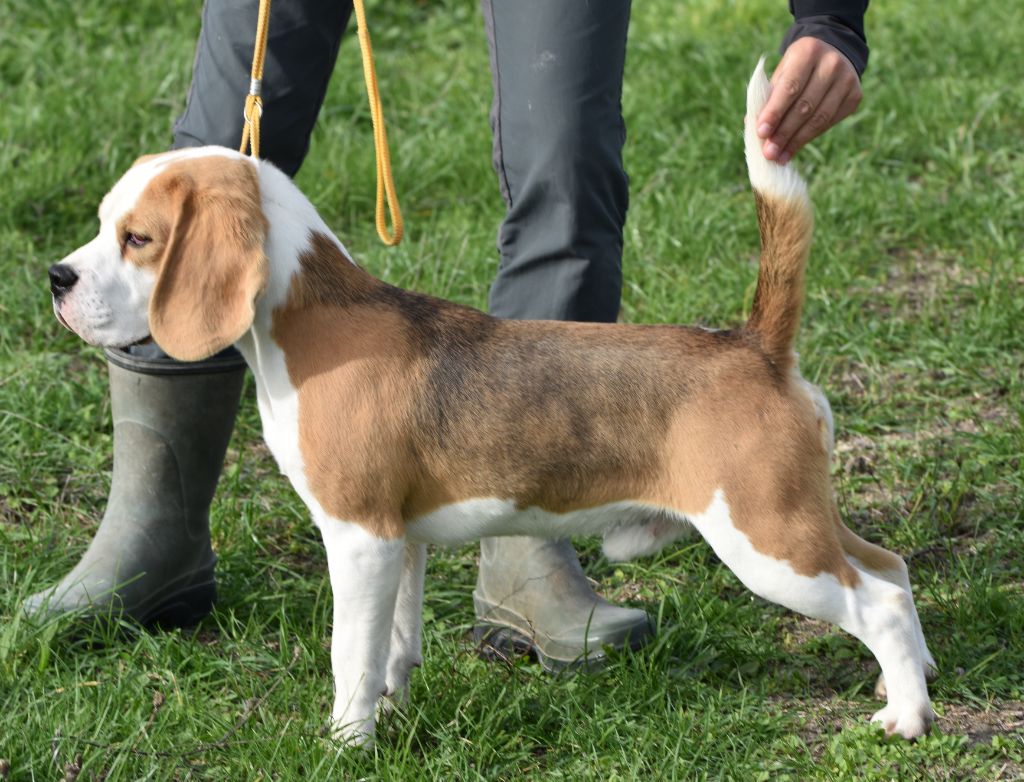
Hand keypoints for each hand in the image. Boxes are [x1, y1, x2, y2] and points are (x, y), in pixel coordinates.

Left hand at [756, 37, 861, 164]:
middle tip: (768, 152)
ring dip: (796, 141)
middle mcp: (831, 63)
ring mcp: (847, 80)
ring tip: (779, 156)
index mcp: (808, 51)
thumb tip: (753, 128)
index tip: (761, 133)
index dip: (775, 112)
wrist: (832, 53)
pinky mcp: (855, 96)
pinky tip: (793, 149)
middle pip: (805, 106)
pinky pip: (829, 123)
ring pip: (819, 118)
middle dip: (784, 132)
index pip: (790, 87)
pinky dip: (809, 138)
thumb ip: (769, 96)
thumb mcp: (782, 72)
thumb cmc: (797, 68)